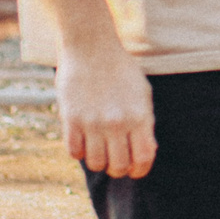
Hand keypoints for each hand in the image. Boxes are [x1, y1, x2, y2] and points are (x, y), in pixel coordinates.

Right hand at [57, 42, 156, 178]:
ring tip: (99, 149)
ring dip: (98, 161)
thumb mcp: (142, 94)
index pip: (143, 158)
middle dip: (118, 169)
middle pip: (118, 166)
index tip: (134, 170)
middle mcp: (117, 123)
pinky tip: (83, 140)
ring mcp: (93, 123)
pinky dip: (79, 151)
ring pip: (95, 164)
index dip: (140, 170)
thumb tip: (147, 151)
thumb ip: (145, 123)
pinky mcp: (71, 120)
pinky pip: (74, 152)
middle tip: (115, 161)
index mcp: (140, 117)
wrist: (92, 48)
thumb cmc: (121, 71)